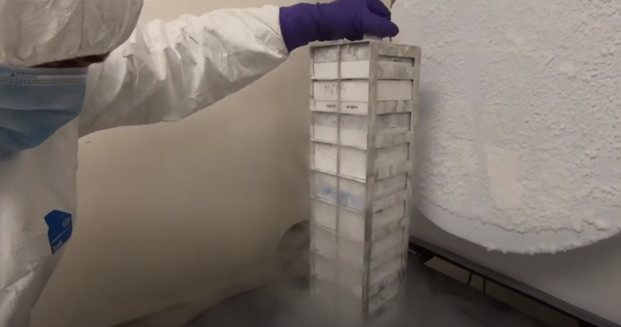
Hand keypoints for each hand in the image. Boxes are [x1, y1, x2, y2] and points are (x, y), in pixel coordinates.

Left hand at [280, 0, 398, 51]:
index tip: (385, 39)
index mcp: (367, 0)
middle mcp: (360, 4)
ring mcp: (350, 13)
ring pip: (365, 27)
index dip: (387, 26)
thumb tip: (396, 31)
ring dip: (366, 35)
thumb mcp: (364, 21)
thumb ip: (381, 26)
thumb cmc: (342, 19)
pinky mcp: (343, 22)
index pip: (385, 14)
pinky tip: (354, 42)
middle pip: (375, 21)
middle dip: (376, 31)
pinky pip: (355, 31)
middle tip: (376, 44)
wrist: (317, 23)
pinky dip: (356, 37)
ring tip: (365, 44)